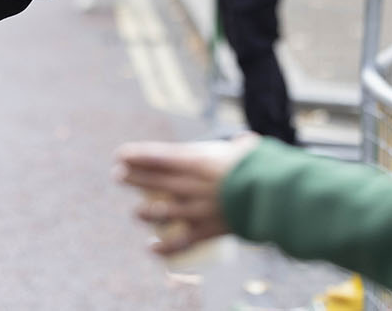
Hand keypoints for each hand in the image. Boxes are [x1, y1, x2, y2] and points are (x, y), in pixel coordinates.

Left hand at [114, 134, 259, 254]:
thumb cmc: (263, 167)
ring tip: (136, 212)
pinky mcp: (208, 231)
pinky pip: (181, 242)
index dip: (136, 155)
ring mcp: (198, 209)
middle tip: (117, 176)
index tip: (119, 155)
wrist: (274, 196)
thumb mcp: (248, 148)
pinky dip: (165, 247)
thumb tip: (244, 142)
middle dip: (132, 178)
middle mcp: (192, 185)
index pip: (158, 156)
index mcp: (198, 161)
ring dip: (145, 213)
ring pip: (162, 212)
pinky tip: (152, 248)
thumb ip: (239, 146)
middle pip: (154, 181)